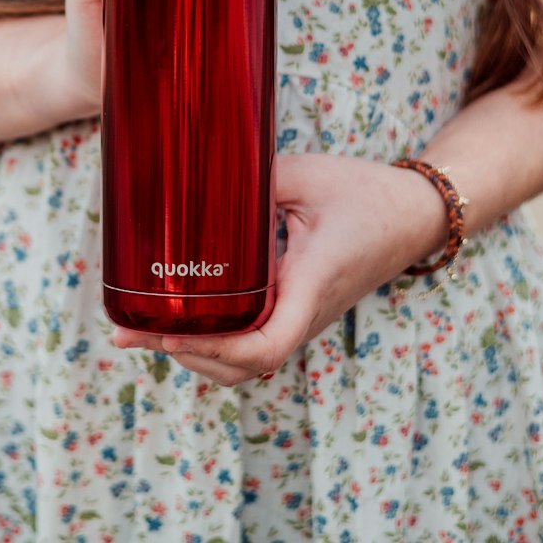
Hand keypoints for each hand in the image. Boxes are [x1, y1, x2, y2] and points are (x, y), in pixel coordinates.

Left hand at [113, 154, 446, 385]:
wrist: (413, 215)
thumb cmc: (364, 193)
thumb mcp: (305, 175)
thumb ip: (251, 178)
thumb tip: (193, 177)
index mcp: (309, 282)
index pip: (265, 346)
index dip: (213, 351)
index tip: (166, 333)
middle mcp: (306, 312)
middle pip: (242, 368)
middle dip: (185, 356)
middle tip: (129, 331)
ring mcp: (303, 317)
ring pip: (247, 364)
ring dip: (198, 356)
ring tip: (147, 330)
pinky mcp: (300, 310)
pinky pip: (256, 342)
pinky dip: (217, 344)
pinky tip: (185, 320)